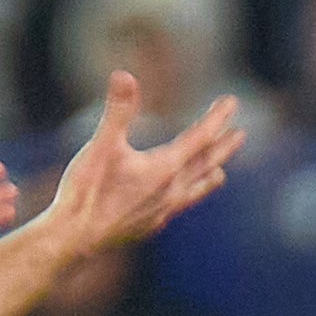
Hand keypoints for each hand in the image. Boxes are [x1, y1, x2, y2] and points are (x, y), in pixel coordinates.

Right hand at [39, 70, 242, 258]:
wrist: (75, 240)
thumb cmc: (86, 191)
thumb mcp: (101, 146)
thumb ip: (117, 111)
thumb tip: (124, 75)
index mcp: (164, 169)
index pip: (199, 138)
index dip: (216, 119)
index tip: (231, 102)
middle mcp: (170, 191)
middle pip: (205, 164)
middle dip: (223, 146)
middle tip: (240, 133)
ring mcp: (162, 211)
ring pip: (194, 189)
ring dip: (209, 175)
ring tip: (221, 172)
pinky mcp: (150, 225)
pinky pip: (178, 207)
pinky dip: (186, 198)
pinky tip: (179, 201)